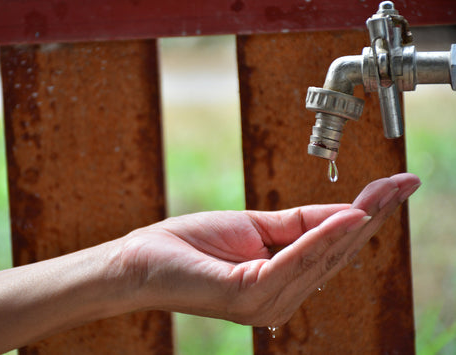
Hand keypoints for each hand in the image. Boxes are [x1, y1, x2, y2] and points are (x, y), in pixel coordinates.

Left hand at [123, 173, 420, 326]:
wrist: (146, 260)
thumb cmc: (194, 244)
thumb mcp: (254, 226)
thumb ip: (297, 224)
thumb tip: (344, 212)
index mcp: (283, 277)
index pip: (332, 244)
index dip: (366, 214)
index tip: (394, 186)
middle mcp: (283, 295)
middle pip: (338, 250)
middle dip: (375, 214)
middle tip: (405, 183)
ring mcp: (269, 299)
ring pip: (322, 255)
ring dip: (358, 221)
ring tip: (387, 192)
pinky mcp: (252, 295)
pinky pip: (294, 260)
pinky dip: (321, 237)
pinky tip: (348, 216)